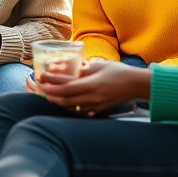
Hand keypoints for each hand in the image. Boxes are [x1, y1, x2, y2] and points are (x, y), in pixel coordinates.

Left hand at [29, 59, 150, 114]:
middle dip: (51, 95)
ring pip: (72, 107)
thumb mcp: (100, 66)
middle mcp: (92, 97)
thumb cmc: (119, 72)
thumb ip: (84, 71)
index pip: (66, 86)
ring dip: (59, 102)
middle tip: (41, 89)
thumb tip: (69, 72)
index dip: (51, 83)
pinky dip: (71, 107)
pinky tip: (66, 103)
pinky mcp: (99, 109)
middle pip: (66, 100)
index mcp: (91, 85)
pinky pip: (81, 110)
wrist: (136, 85)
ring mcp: (96, 105)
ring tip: (50, 96)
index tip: (41, 78)